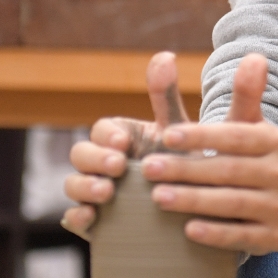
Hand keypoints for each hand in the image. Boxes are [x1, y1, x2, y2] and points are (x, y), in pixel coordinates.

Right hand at [60, 51, 188, 237]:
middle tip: (117, 167)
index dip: (108, 135)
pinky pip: (76, 219)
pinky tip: (91, 219)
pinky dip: (78, 217)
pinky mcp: (98, 222)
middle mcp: (106, 163)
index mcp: (124, 137)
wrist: (203, 210)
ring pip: (73, 184)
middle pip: (81, 154)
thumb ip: (169, 97)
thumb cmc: (191, 163)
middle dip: (94, 159)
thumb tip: (164, 55)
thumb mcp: (182, 131)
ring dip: (83, 186)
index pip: (103, 129)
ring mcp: (98, 192)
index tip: (125, 142)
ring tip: (106, 194)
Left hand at [142, 53, 277, 254]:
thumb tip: (254, 56)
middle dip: (187, 169)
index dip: (202, 136)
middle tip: (148, 169)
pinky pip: (242, 236)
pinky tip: (187, 231)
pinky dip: (216, 234)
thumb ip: (243, 94)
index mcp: (273, 141)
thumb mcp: (248, 126)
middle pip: (230, 171)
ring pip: (234, 204)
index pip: (237, 135)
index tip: (166, 135)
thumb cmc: (252, 159)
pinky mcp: (272, 238)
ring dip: (194, 200)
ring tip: (158, 198)